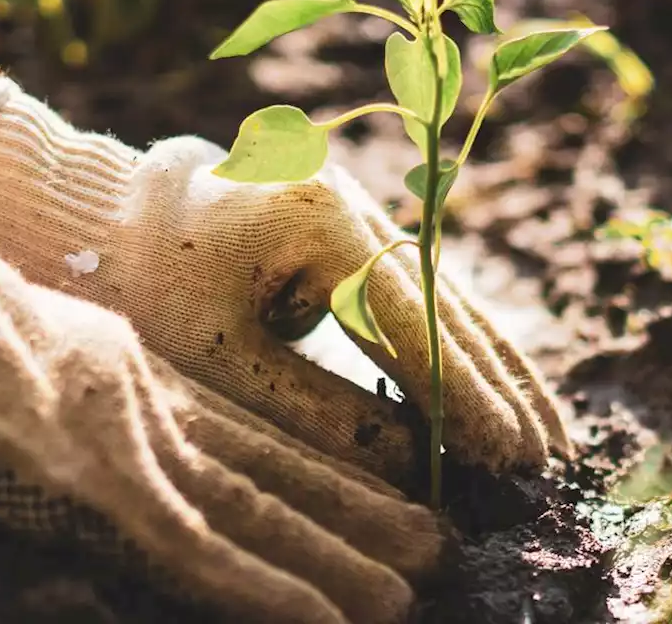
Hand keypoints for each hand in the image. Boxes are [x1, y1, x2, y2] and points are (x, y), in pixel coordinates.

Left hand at [0, 80, 571, 488]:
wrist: (115, 214)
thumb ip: (314, 409)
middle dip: (503, 391)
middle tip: (555, 461)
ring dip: (500, 370)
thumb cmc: (150, 285)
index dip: (465, 398)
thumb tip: (412, 466)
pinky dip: (463, 348)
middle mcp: (358, 206)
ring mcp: (362, 212)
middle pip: (450, 310)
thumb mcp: (219, 357)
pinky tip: (499, 389)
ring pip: (449, 300)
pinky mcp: (356, 232)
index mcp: (323, 223)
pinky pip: (425, 296)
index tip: (512, 458)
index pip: (413, 325)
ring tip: (552, 434)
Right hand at [0, 145, 446, 623]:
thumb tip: (112, 413)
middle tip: (431, 543)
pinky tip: (324, 618)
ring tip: (408, 586)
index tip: (381, 488)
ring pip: (249, 509)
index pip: (242, 429)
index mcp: (128, 369)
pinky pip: (192, 547)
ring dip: (329, 554)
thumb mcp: (24, 335)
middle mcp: (142, 401)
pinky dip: (261, 589)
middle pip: (264, 467)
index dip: (315, 465)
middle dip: (347, 509)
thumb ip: (82, 374)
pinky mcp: (87, 479)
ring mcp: (119, 440)